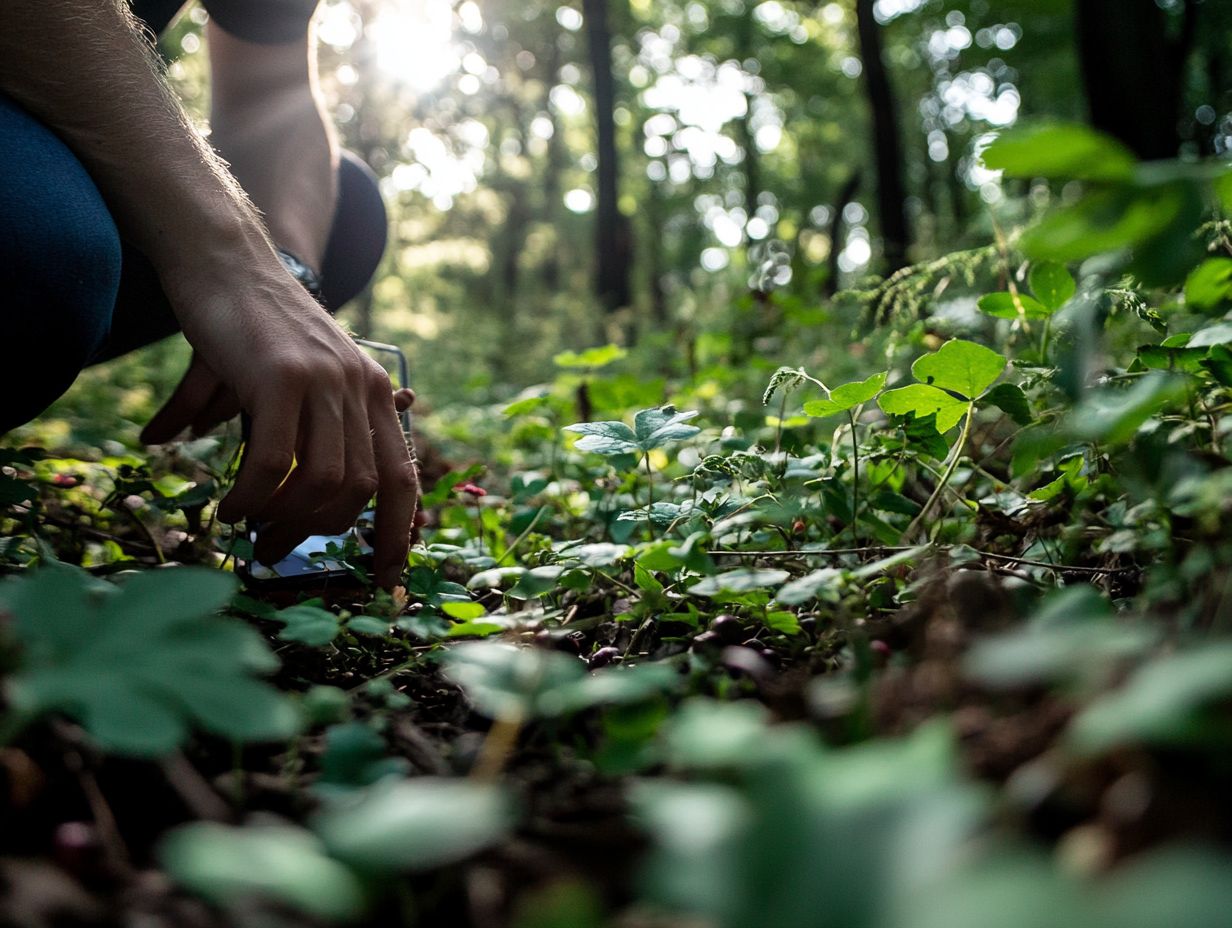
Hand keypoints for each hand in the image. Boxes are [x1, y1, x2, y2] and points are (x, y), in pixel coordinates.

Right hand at [144, 261, 418, 587]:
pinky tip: (231, 508)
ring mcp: (326, 382)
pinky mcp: (282, 377)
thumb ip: (298, 441)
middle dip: (318, 534)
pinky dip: (253, 496)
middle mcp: (360, 388)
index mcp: (373, 394)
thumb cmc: (255, 331)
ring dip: (284, 520)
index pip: (403, 478)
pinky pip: (276, 462)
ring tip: (250, 530)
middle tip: (275, 549)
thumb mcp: (294, 387)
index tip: (385, 577)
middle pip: (361, 490)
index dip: (400, 532)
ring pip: (324, 481)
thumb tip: (273, 504)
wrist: (227, 262)